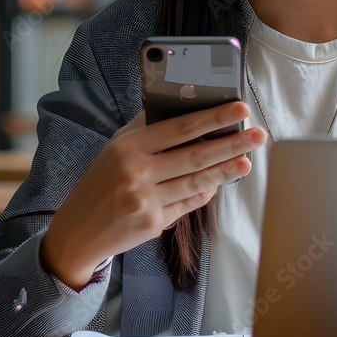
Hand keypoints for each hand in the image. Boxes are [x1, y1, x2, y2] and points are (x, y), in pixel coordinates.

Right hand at [41, 101, 264, 289]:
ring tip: (248, 159)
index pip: (180, 127)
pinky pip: (188, 203)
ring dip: (226, 170)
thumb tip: (186, 106)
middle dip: (231, 143)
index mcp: (129, 146)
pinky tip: (220, 181)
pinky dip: (206, 191)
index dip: (213, 117)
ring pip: (197, 181)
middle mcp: (137, 172)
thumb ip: (147, 128)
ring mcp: (146, 200)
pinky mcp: (153, 223)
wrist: (78, 230)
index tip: (239, 108)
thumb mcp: (116, 148)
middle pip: (195, 155)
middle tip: (257, 134)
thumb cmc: (103, 181)